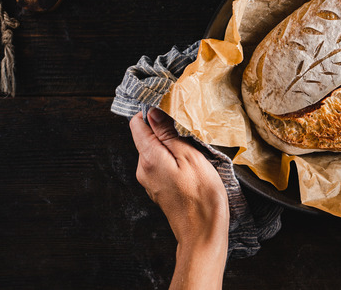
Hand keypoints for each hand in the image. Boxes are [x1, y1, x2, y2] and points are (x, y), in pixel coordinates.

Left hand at [130, 108, 228, 288]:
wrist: (203, 233)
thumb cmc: (201, 196)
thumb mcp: (189, 156)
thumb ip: (168, 134)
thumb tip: (152, 112)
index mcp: (148, 157)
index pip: (137, 123)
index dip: (150, 111)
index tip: (169, 107)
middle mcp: (143, 169)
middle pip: (146, 137)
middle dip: (165, 130)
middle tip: (190, 131)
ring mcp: (149, 181)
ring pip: (156, 152)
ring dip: (172, 146)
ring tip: (194, 151)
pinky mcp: (159, 190)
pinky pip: (162, 166)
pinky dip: (174, 160)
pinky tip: (191, 166)